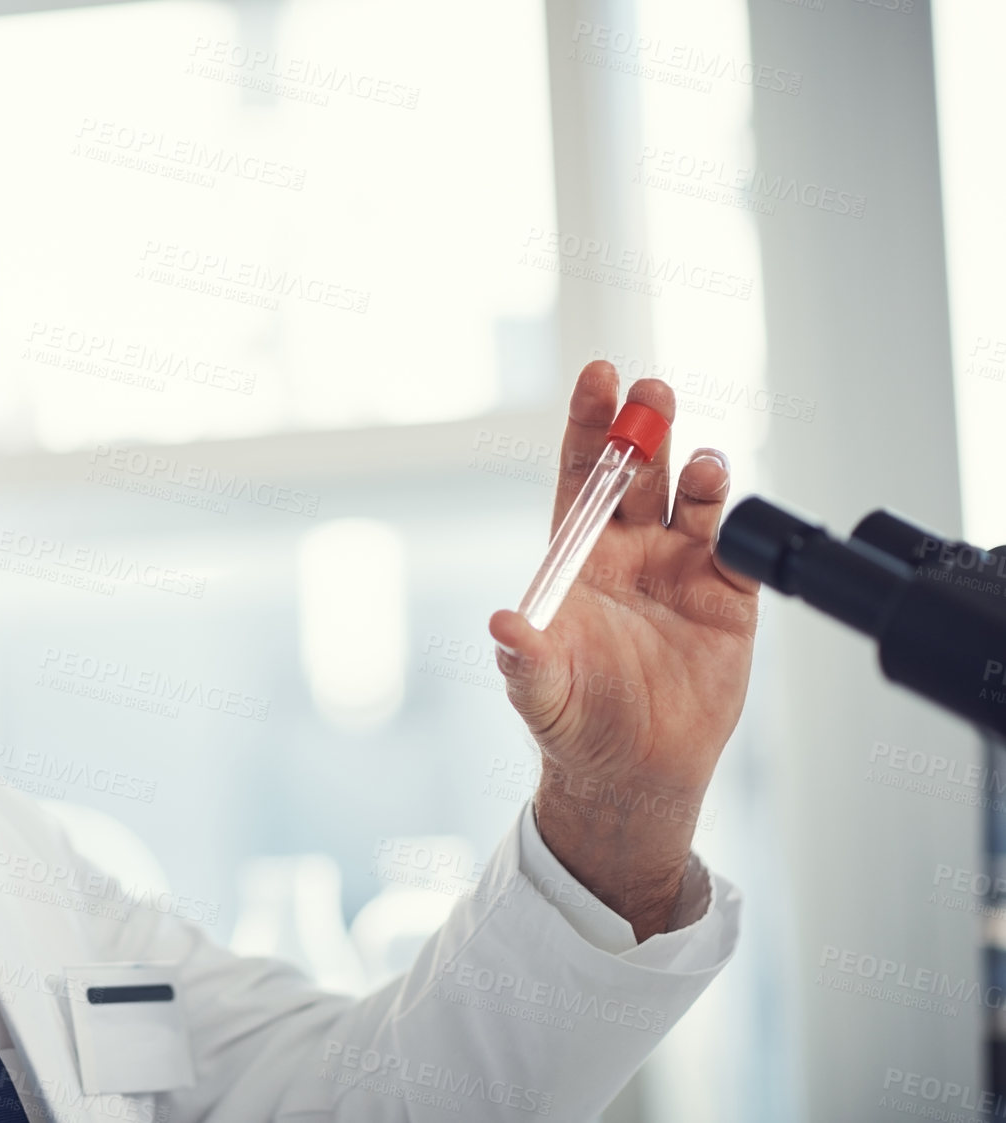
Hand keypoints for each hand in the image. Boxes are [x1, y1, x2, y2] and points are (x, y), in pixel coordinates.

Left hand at [486, 361, 758, 940]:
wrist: (631, 772)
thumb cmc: (573, 723)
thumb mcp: (540, 692)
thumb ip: (525, 659)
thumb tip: (502, 626)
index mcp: (578, 556)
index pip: (581, 474)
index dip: (588, 424)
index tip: (598, 374)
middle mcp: (632, 551)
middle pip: (639, 473)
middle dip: (645, 428)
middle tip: (652, 390)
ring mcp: (682, 571)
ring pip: (694, 502)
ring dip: (698, 474)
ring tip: (698, 462)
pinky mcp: (728, 603)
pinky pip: (739, 554)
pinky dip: (740, 530)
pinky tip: (732, 511)